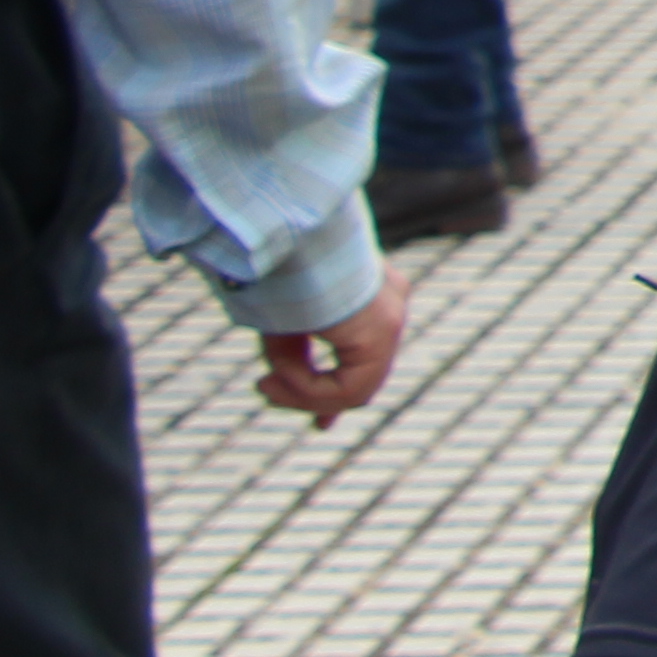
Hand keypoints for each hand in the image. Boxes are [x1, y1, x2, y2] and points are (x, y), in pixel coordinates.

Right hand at [256, 260, 410, 425]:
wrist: (285, 232)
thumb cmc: (278, 268)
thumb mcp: (282, 316)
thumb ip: (290, 350)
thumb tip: (275, 385)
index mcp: (373, 294)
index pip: (369, 353)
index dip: (339, 392)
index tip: (321, 424)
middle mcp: (391, 305)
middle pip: (362, 377)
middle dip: (322, 401)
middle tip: (280, 401)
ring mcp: (391, 319)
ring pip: (353, 390)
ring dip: (302, 395)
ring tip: (264, 384)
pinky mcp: (381, 332)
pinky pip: (348, 387)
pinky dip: (308, 389)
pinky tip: (275, 375)